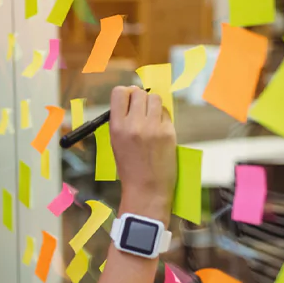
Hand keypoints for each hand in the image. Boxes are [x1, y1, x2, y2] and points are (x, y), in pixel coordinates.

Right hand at [108, 86, 176, 222]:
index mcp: (117, 126)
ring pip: (155, 98)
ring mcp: (152, 127)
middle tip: (142, 107)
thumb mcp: (115, 142)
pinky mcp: (168, 132)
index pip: (119, 92)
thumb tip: (131, 99)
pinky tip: (160, 127)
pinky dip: (162, 116)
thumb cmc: (129, 167)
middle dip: (140, 97)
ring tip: (151, 116)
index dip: (126, 93)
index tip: (129, 98)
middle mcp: (134, 124)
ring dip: (153, 103)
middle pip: (138, 93)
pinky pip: (166, 113)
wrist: (146, 189)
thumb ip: (121, 121)